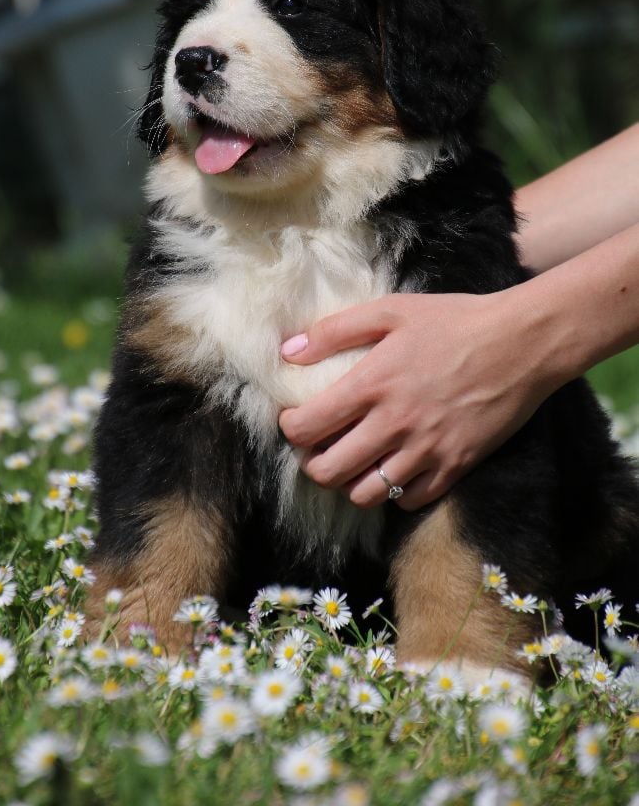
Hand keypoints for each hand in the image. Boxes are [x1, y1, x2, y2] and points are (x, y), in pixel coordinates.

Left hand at [278, 289, 558, 510]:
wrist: (522, 343)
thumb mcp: (392, 310)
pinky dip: (393, 492)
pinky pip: (409, 501)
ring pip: (365, 494)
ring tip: (353, 462)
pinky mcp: (455, 466)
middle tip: (318, 447)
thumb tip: (288, 351)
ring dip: (349, 482)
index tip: (295, 419)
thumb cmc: (455, 321)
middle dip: (311, 463)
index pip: (306, 428)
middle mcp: (394, 424)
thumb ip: (335, 330)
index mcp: (372, 384)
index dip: (290, 428)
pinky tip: (394, 468)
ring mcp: (426, 450)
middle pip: (328, 472)